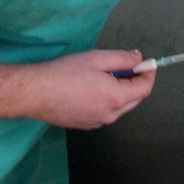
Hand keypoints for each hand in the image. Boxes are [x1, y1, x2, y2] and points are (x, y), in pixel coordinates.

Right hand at [0, 50, 155, 129]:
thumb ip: (123, 58)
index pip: (144, 89)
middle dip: (136, 82)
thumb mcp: (98, 59)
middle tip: (128, 65)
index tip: (147, 63)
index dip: (148, 73)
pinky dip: (108, 100)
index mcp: (116, 99)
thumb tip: (138, 58)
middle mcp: (109, 115)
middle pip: (135, 99)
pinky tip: (94, 87)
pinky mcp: (84, 125)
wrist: (35, 93)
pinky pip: (105, 112)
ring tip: (109, 74)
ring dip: (122, 91)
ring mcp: (96, 123)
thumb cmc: (66, 73)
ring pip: (119, 107)